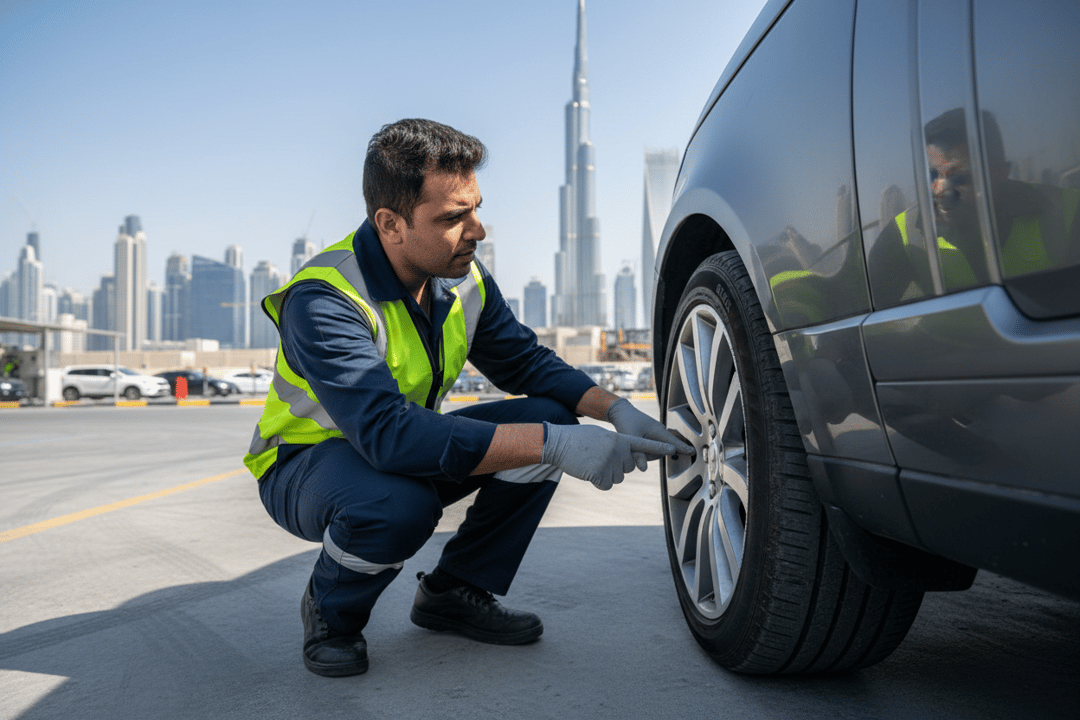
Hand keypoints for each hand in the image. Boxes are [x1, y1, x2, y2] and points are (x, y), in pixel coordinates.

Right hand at [541, 422, 677, 490]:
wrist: (559, 443)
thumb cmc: (578, 439)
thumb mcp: (601, 436)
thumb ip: (617, 445)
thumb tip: (627, 457)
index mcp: (619, 439)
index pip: (643, 444)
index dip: (658, 448)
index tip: (673, 449)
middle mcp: (618, 450)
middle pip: (629, 468)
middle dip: (616, 467)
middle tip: (598, 457)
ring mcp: (610, 462)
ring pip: (618, 478)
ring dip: (605, 474)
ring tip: (592, 462)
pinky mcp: (601, 474)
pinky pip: (607, 485)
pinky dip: (598, 482)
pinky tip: (588, 471)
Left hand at [605, 397, 693, 455]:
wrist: (621, 412)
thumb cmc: (627, 422)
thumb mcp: (631, 439)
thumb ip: (638, 455)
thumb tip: (643, 469)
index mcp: (659, 431)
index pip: (674, 443)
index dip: (684, 449)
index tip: (693, 453)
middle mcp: (660, 432)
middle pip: (664, 450)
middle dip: (653, 454)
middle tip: (638, 448)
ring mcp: (656, 434)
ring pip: (657, 450)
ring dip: (648, 452)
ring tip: (635, 443)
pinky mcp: (652, 436)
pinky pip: (652, 447)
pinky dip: (645, 449)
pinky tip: (637, 443)